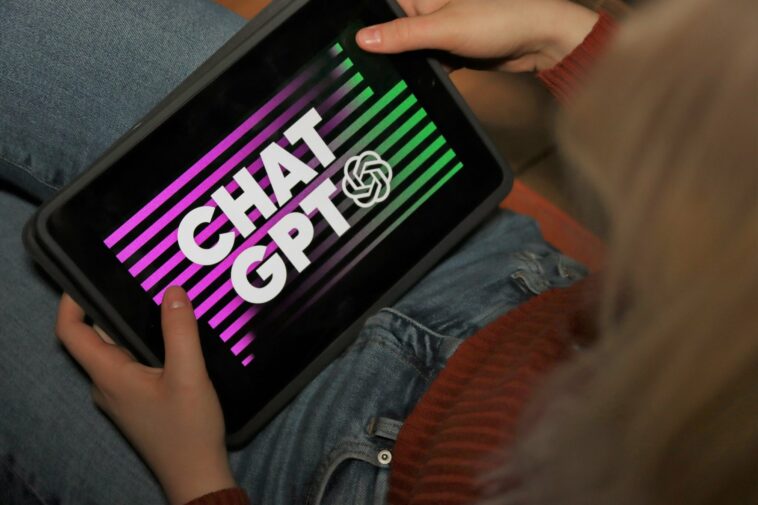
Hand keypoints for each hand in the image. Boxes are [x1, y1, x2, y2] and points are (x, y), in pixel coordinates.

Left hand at [56, 287, 235, 504]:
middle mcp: (107, 384)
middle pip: (97, 336)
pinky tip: (174, 337)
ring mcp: (121, 395)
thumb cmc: (188, 429)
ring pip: (118, 350)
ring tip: (161, 301)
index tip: (88, 277)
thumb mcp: (189, 375)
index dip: (71, 301)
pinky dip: (147, 343)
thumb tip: (172, 291)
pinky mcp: (138, 401)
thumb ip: (180, 331)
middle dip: (114, 306)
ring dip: (134, 325)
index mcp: (109, 375)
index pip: (71, 332)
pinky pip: (133, 363)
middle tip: (141, 280)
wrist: (196, 474)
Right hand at [356, 0, 598, 71]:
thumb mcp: (444, 28)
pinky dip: (424, 73)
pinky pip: (428, 62)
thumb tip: (362, 38)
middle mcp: (427, 9)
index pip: (382, 10)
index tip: (347, 51)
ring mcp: (440, 29)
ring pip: (410, 50)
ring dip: (404, 66)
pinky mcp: (451, 48)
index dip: (365, 29)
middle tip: (365, 74)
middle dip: (383, 52)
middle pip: (393, 32)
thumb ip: (402, 34)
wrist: (540, 40)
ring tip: (388, 83)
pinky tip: (418, 84)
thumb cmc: (499, 20)